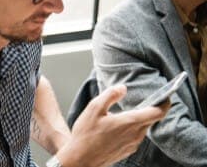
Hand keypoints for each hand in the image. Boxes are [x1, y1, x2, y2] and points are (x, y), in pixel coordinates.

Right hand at [55, 85, 169, 166]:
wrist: (80, 160)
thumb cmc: (85, 136)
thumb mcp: (94, 108)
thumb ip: (110, 95)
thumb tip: (122, 88)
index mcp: (130, 122)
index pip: (158, 112)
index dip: (165, 103)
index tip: (165, 96)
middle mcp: (135, 135)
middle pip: (150, 119)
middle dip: (148, 109)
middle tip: (141, 101)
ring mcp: (132, 145)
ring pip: (142, 128)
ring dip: (137, 120)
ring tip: (122, 115)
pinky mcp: (127, 151)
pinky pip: (135, 136)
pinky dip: (131, 129)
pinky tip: (115, 127)